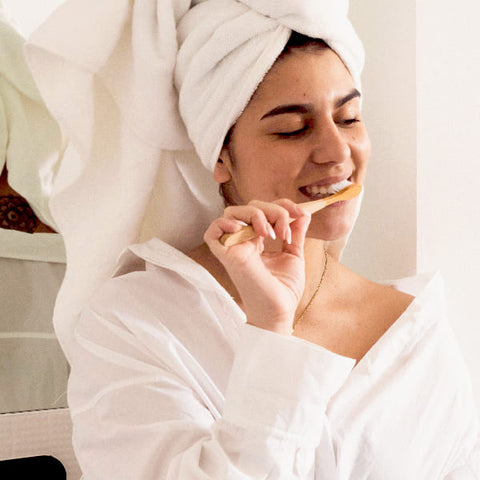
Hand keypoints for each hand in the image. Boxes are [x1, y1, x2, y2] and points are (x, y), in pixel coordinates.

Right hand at [204, 199, 310, 334]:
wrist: (280, 311)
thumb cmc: (284, 290)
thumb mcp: (294, 255)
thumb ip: (296, 233)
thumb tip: (304, 213)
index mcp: (257, 240)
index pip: (263, 209)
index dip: (282, 205)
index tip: (301, 214)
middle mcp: (244, 241)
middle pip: (250, 207)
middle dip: (274, 210)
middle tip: (285, 231)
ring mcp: (234, 247)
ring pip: (233, 212)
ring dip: (256, 214)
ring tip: (271, 234)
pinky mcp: (228, 256)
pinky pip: (213, 232)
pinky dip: (225, 224)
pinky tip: (243, 229)